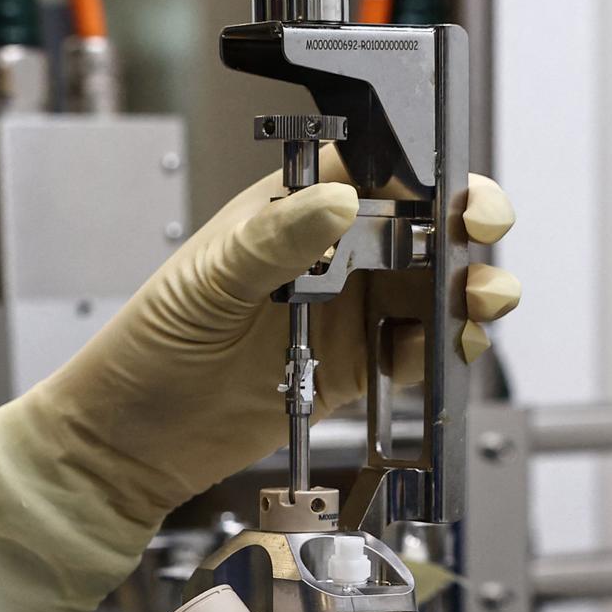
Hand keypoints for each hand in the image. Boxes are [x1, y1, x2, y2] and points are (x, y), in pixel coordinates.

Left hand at [36, 152, 518, 527]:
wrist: (133, 441)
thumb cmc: (147, 347)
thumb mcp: (206, 283)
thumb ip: (272, 243)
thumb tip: (335, 202)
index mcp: (288, 212)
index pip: (370, 169)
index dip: (419, 169)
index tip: (446, 187)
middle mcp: (327, 257)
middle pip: (419, 225)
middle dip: (464, 223)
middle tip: (477, 233)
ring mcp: (344, 313)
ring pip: (430, 288)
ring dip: (466, 290)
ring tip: (476, 299)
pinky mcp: (354, 369)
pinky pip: (414, 353)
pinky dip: (440, 351)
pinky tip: (441, 350)